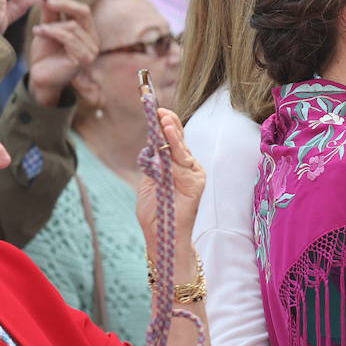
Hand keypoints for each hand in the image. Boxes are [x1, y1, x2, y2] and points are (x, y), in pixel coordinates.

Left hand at [27, 0, 97, 105]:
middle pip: (83, 12)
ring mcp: (90, 50)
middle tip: (46, 0)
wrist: (41, 78)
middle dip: (63, 3)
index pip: (80, 9)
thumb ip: (50, 15)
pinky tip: (39, 32)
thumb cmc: (45, 56)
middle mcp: (93, 39)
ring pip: (72, 26)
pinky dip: (51, 32)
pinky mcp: (84, 59)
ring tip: (38, 30)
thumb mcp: (47, 30)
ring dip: (51, 25)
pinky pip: (68, 38)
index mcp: (87, 31)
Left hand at [136, 107, 205, 237]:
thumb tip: (153, 144)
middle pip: (179, 141)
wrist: (162, 235)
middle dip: (170, 124)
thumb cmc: (155, 212)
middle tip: (159, 111)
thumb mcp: (149, 181)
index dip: (165, 125)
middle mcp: (188, 167)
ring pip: (182, 150)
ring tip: (164, 120)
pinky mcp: (196, 183)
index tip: (155, 109)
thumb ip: (154, 164)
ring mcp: (194, 174)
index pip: (172, 141)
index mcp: (176, 166)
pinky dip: (175, 152)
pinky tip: (168, 140)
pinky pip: (183, 165)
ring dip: (173, 135)